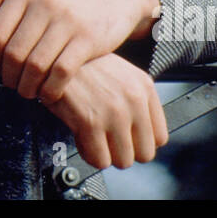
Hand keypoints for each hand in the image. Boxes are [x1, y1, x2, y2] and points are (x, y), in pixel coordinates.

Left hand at [0, 0, 158, 102]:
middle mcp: (46, 1)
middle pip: (13, 54)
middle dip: (8, 77)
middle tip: (12, 85)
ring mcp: (68, 20)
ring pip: (35, 66)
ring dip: (27, 87)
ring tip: (28, 91)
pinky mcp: (88, 39)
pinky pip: (60, 73)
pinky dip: (50, 90)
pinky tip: (48, 94)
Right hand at [41, 52, 168, 168]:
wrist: (57, 56)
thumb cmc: (85, 65)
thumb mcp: (122, 73)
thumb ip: (136, 99)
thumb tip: (141, 131)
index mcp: (144, 88)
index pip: (160, 137)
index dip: (141, 141)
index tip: (130, 139)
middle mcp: (133, 101)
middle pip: (144, 154)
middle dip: (125, 151)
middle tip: (111, 142)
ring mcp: (114, 113)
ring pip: (123, 161)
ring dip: (108, 154)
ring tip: (96, 139)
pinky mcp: (90, 122)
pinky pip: (100, 160)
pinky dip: (90, 155)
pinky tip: (83, 139)